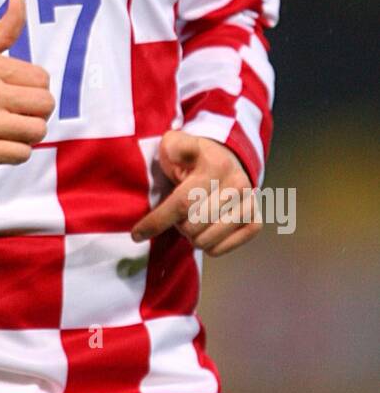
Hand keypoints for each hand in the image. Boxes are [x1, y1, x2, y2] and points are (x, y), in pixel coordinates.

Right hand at [0, 0, 55, 172]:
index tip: (16, 91)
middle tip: (17, 112)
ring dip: (28, 133)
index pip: (42, 78)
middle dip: (37, 111)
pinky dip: (16, 152)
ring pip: (37, 130)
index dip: (34, 87)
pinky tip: (0, 144)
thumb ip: (2, 29)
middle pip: (45, 104)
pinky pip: (22, 154)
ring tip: (10, 129)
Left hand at [130, 130, 260, 256]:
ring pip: (205, 241)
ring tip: (190, 219)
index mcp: (217, 165)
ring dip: (190, 235)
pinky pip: (220, 249)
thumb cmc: (193, 156)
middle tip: (177, 213)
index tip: (137, 234)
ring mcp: (250, 205)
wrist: (227, 159)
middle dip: (176, 224)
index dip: (157, 221)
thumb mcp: (178, 143)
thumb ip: (173, 146)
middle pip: (192, 226)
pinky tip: (204, 229)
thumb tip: (173, 155)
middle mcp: (239, 185)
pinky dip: (206, 245)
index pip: (182, 203)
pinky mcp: (255, 222)